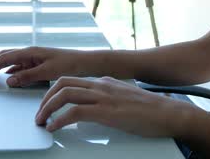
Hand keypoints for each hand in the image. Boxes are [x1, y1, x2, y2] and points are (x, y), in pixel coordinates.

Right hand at [0, 47, 95, 86]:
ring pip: (9, 61)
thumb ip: (28, 76)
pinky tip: (6, 78)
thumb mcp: (48, 72)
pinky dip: (9, 71)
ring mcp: (32, 57)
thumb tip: (8, 80)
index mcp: (30, 52)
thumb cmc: (69, 64)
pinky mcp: (37, 63)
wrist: (85, 62)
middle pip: (2, 56)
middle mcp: (29, 52)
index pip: (3, 58)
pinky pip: (19, 66)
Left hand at [35, 76, 200, 137]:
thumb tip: (97, 100)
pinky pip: (75, 112)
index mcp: (104, 82)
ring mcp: (104, 97)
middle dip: (45, 98)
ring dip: (47, 108)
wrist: (169, 113)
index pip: (71, 80)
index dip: (54, 92)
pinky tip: (55, 128)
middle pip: (63, 84)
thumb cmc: (151, 110)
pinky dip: (60, 119)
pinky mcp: (107, 111)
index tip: (46, 104)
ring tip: (42, 122)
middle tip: (40, 114)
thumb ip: (110, 94)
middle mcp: (101, 85)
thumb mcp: (125, 96)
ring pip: (64, 94)